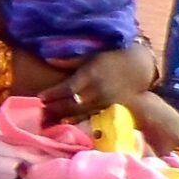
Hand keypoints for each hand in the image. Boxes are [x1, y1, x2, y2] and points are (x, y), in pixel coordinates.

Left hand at [37, 43, 159, 120]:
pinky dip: (77, 120)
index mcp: (91, 75)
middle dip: (54, 107)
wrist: (138, 68)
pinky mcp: (110, 109)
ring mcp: (104, 101)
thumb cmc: (111, 59)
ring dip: (62, 115)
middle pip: (72, 103)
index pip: (68, 88)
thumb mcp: (91, 56)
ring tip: (47, 118)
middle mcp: (97, 90)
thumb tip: (48, 59)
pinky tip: (65, 122)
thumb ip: (70, 61)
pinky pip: (91, 116)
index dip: (53, 94)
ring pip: (80, 112)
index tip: (40, 97)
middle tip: (39, 110)